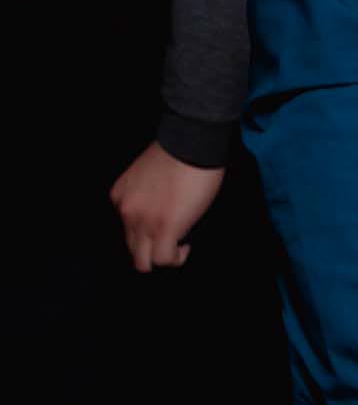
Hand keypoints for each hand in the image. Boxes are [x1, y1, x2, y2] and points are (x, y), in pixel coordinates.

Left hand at [109, 142, 224, 269]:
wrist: (191, 142)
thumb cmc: (177, 151)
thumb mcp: (146, 175)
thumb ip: (146, 196)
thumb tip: (162, 211)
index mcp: (119, 197)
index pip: (126, 229)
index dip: (148, 231)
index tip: (165, 223)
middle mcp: (125, 212)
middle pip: (132, 249)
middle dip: (153, 248)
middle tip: (174, 238)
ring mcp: (142, 222)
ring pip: (143, 262)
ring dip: (163, 257)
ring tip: (180, 245)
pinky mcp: (164, 229)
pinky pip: (164, 260)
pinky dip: (176, 258)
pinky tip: (186, 245)